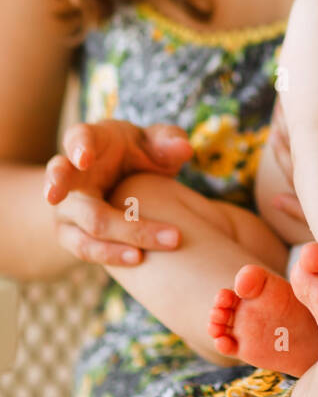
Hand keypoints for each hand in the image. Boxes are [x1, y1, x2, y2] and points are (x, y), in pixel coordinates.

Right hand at [44, 119, 192, 266]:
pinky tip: (138, 259)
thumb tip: (184, 148)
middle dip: (58, 185)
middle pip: (61, 180)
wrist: (124, 186)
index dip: (78, 147)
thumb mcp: (154, 143)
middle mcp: (71, 174)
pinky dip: (111, 254)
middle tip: (53, 194)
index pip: (78, 138)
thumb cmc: (139, 156)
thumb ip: (168, 141)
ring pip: (81, 222)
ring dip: (112, 236)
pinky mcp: (72, 235)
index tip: (83, 158)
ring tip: (138, 253)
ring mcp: (67, 207)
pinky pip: (86, 248)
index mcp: (90, 142)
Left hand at [269, 77, 317, 231]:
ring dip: (294, 165)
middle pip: (306, 153)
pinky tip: (279, 200)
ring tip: (281, 145)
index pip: (313, 121)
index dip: (293, 109)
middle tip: (280, 119)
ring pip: (312, 184)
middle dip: (289, 136)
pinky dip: (301, 207)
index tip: (284, 94)